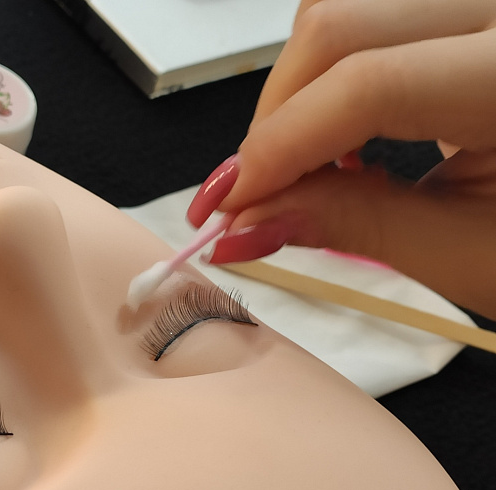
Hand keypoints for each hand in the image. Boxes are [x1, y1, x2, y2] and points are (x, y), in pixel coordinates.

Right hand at [188, 0, 495, 319]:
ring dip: (299, 93)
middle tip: (253, 196)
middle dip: (275, 118)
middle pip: (339, 21)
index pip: (367, 85)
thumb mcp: (461, 253)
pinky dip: (331, 78)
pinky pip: (371, 19)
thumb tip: (250, 221)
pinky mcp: (463, 21)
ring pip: (344, 9)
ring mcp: (480, 10)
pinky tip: (344, 139)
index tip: (230, 207)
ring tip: (309, 171)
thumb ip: (351, 225)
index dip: (279, 148)